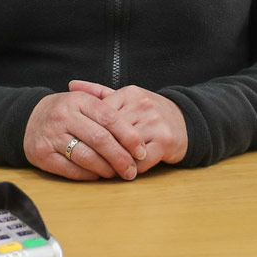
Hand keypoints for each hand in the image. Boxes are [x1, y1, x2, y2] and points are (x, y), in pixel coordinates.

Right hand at [23, 90, 147, 180]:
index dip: (128, 136)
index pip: (110, 117)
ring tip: (117, 173)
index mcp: (79, 100)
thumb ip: (110, 105)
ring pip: (86, 156)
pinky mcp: (42, 154)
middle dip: (120, 157)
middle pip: (100, 139)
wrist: (28, 119)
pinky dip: (88, 175)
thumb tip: (139, 127)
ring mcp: (52, 136)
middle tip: (132, 169)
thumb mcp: (84, 99)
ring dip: (106, 169)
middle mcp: (64, 116)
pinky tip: (98, 175)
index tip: (141, 150)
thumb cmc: (66, 112)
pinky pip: (71, 169)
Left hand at [69, 81, 187, 173]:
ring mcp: (155, 123)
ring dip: (114, 161)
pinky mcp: (165, 141)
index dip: (91, 131)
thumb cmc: (148, 113)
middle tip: (84, 159)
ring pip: (124, 147)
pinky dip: (131, 168)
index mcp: (130, 93)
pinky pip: (141, 160)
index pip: (101, 114)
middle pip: (111, 132)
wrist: (185, 121)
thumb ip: (99, 93)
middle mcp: (143, 105)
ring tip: (103, 169)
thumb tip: (71, 85)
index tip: (80, 141)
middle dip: (99, 148)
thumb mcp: (126, 98)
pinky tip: (124, 172)